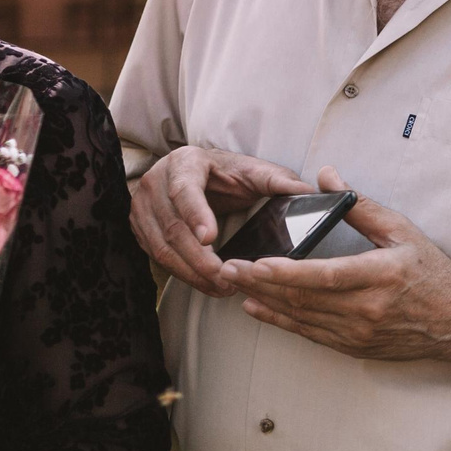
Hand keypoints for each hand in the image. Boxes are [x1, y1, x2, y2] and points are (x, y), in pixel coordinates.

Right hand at [129, 146, 308, 296]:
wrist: (198, 174)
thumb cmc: (228, 174)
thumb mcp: (254, 172)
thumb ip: (279, 181)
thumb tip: (310, 193)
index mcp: (185, 163)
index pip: (185, 190)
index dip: (196, 215)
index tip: (211, 238)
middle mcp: (156, 182)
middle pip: (173, 227)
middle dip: (200, 258)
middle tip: (226, 278)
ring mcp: (142, 206)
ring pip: (162, 247)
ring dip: (191, 272)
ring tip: (221, 287)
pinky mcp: (140, 227)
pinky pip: (157, 256)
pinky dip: (181, 273)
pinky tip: (205, 283)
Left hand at [221, 168, 450, 362]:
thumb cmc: (431, 272)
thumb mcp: (402, 231)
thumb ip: (360, 206)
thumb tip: (327, 177)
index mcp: (380, 275)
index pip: (324, 276)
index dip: (285, 272)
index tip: (255, 263)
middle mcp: (367, 309)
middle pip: (302, 298)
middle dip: (260, 284)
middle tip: (227, 268)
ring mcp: (358, 332)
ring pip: (300, 317)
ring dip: (263, 301)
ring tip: (234, 284)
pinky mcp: (353, 346)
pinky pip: (309, 333)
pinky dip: (280, 320)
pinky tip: (258, 307)